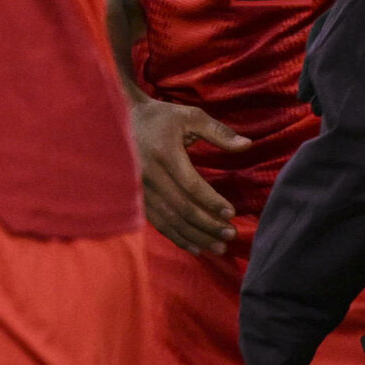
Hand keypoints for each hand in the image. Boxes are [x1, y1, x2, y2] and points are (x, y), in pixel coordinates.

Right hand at [131, 97, 247, 255]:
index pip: (191, 185)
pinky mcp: (135, 195)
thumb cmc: (159, 117)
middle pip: (181, 207)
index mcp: (164, 153)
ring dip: (195, 236)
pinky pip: (156, 221)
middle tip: (230, 235)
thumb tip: (247, 145)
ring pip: (169, 219)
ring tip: (218, 247)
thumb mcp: (189, 116)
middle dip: (208, 224)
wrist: (117, 117)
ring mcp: (139, 187)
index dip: (212, 202)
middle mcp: (149, 173)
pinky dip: (175, 236)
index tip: (232, 213)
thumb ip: (218, 132)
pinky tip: (194, 247)